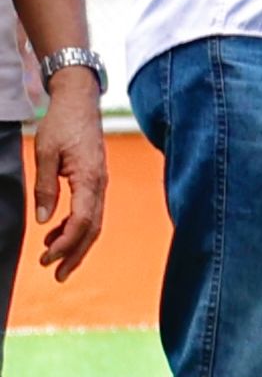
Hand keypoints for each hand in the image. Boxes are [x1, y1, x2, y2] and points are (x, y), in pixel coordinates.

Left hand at [30, 71, 106, 280]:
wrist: (80, 102)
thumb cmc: (62, 124)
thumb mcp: (45, 153)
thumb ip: (46, 188)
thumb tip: (45, 221)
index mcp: (90, 180)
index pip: (83, 222)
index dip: (66, 244)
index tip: (46, 259)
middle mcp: (100, 186)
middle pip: (92, 230)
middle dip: (74, 255)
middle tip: (56, 275)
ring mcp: (100, 184)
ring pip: (93, 223)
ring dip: (75, 244)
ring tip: (52, 260)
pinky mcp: (95, 181)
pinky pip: (90, 212)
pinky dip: (74, 227)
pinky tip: (56, 233)